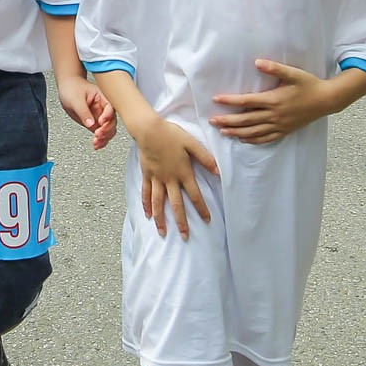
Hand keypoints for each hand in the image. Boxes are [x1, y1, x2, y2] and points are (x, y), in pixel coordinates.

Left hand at [58, 75, 115, 149]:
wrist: (67, 87)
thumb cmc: (72, 88)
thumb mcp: (76, 99)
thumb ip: (83, 112)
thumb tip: (91, 124)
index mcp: (103, 97)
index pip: (111, 108)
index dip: (108, 116)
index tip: (101, 122)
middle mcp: (104, 108)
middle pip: (112, 121)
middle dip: (107, 130)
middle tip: (98, 134)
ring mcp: (100, 116)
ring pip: (109, 130)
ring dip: (105, 138)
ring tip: (96, 142)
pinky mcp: (95, 123)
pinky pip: (102, 133)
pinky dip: (101, 140)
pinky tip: (96, 144)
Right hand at [132, 115, 215, 238]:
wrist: (148, 129)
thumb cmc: (171, 134)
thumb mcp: (192, 143)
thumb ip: (205, 158)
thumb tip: (219, 171)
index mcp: (183, 172)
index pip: (195, 195)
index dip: (201, 208)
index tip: (207, 220)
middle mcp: (170, 179)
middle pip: (176, 204)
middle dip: (181, 221)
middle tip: (185, 236)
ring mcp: (156, 178)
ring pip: (159, 202)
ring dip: (161, 219)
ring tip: (163, 232)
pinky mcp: (147, 174)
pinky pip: (146, 192)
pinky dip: (146, 204)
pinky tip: (147, 215)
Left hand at [212, 59, 337, 144]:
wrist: (326, 100)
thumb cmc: (309, 84)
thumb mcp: (293, 73)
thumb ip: (274, 68)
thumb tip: (257, 62)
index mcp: (274, 100)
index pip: (246, 101)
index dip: (230, 101)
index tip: (216, 99)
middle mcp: (274, 115)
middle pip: (246, 119)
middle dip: (228, 120)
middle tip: (212, 120)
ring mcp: (279, 125)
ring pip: (254, 131)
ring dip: (237, 132)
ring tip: (223, 131)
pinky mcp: (285, 131)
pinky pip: (266, 138)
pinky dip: (253, 140)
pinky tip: (243, 139)